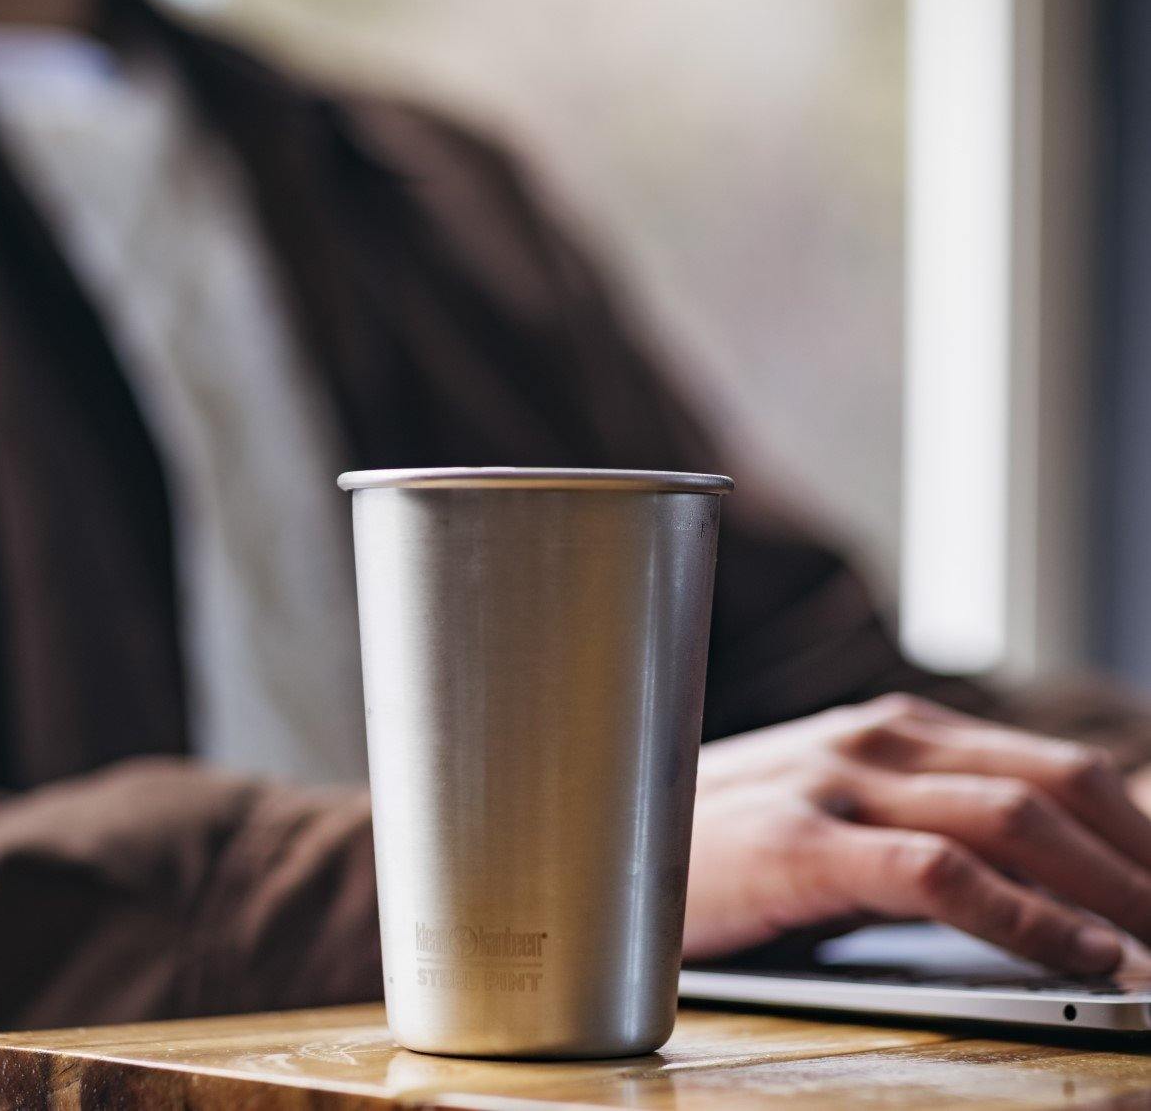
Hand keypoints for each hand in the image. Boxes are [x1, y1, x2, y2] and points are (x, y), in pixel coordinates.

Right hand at [684, 694, 1150, 972]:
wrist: (593, 835)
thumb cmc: (721, 839)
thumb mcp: (831, 812)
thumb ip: (921, 823)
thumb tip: (1041, 879)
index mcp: (892, 730)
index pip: (1052, 770)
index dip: (1141, 834)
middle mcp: (877, 740)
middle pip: (1058, 787)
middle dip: (1147, 861)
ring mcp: (838, 783)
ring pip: (1015, 820)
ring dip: (1117, 893)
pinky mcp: (802, 842)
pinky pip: (940, 873)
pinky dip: (1030, 917)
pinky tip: (1087, 959)